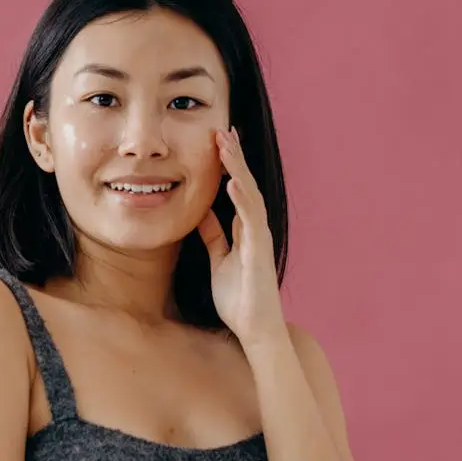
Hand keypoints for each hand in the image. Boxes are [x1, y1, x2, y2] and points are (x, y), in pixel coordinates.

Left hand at [196, 126, 285, 345]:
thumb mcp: (218, 260)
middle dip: (235, 158)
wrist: (255, 330)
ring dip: (238, 169)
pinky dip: (242, 199)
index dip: (229, 166)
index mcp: (245, 231)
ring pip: (251, 196)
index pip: (238, 190)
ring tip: (227, 145)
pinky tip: (233, 181)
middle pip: (246, 186)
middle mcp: (255, 230)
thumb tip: (202, 212)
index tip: (219, 141)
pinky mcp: (259, 252)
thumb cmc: (239, 300)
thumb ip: (214, 236)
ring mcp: (259, 239)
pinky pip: (251, 220)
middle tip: (224, 130)